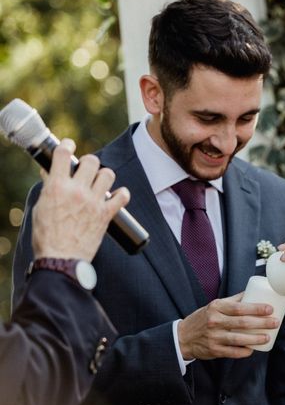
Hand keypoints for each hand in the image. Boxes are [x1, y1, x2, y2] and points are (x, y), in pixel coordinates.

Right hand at [31, 138, 129, 261]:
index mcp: (56, 187)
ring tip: (98, 184)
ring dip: (104, 176)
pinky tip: (115, 197)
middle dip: (89, 163)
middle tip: (86, 171)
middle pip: (91, 161)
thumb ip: (49, 188)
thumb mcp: (41, 207)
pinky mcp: (106, 214)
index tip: (69, 146)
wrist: (61, 259)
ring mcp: (93, 202)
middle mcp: (77, 191)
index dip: (67, 145)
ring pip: (108, 174)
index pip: (63, 154)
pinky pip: (123, 195)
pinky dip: (121, 194)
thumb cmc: (46, 236)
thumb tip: (51, 172)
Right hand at [177, 293, 279, 359]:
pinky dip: (244, 351)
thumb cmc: (204, 318)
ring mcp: (214, 337)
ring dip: (255, 339)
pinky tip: (253, 349)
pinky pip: (232, 352)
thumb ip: (233, 300)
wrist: (183, 336)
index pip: (239, 307)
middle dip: (261, 323)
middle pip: (242, 323)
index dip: (256, 308)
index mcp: (217, 308)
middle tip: (275, 322)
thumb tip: (253, 291)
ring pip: (239, 338)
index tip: (270, 309)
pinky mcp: (214, 350)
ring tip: (267, 337)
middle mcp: (215, 322)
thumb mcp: (215, 305)